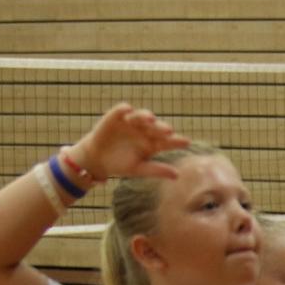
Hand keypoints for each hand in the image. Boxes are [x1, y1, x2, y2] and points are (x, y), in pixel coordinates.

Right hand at [69, 104, 191, 179]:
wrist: (98, 159)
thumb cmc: (121, 165)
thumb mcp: (138, 169)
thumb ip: (156, 170)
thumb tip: (177, 175)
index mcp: (154, 143)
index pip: (168, 141)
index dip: (177, 141)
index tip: (186, 142)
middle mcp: (145, 131)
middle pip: (156, 127)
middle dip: (162, 128)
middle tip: (168, 131)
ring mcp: (131, 122)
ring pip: (141, 116)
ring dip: (145, 116)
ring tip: (149, 119)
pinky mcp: (116, 117)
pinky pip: (121, 110)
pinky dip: (124, 109)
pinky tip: (127, 109)